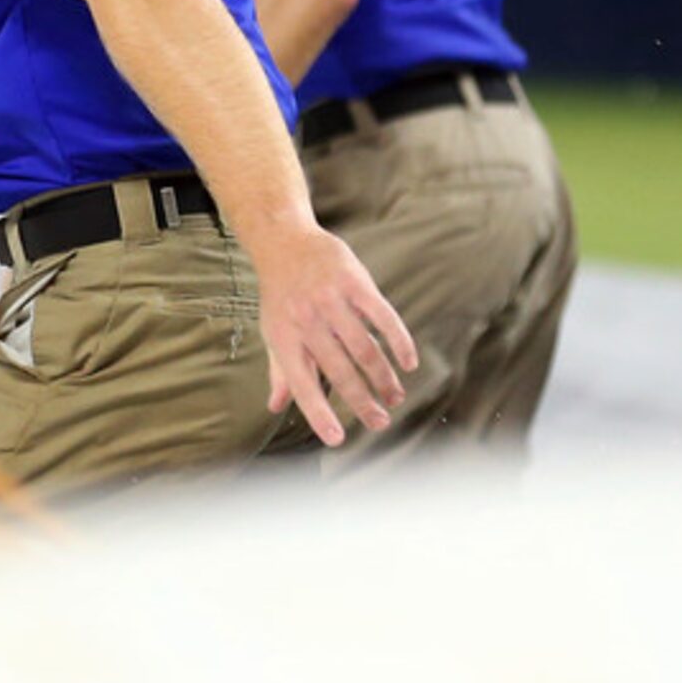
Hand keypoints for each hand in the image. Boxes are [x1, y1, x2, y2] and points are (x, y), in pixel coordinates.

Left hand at [252, 223, 418, 444]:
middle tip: (381, 422)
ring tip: (395, 397)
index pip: (302, 385)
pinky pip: (382, 317)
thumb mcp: (273, 332)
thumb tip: (276, 406)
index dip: (319, 414)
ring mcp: (331, 301)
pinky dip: (399, 341)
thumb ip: (280, 371)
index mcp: (285, 340)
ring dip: (383, 377)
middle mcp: (306, 322)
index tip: (337, 439)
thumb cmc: (280, 295)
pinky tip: (408, 361)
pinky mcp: (354, 283)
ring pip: (365, 348)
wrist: (285, 243)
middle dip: (363, 401)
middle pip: (341, 371)